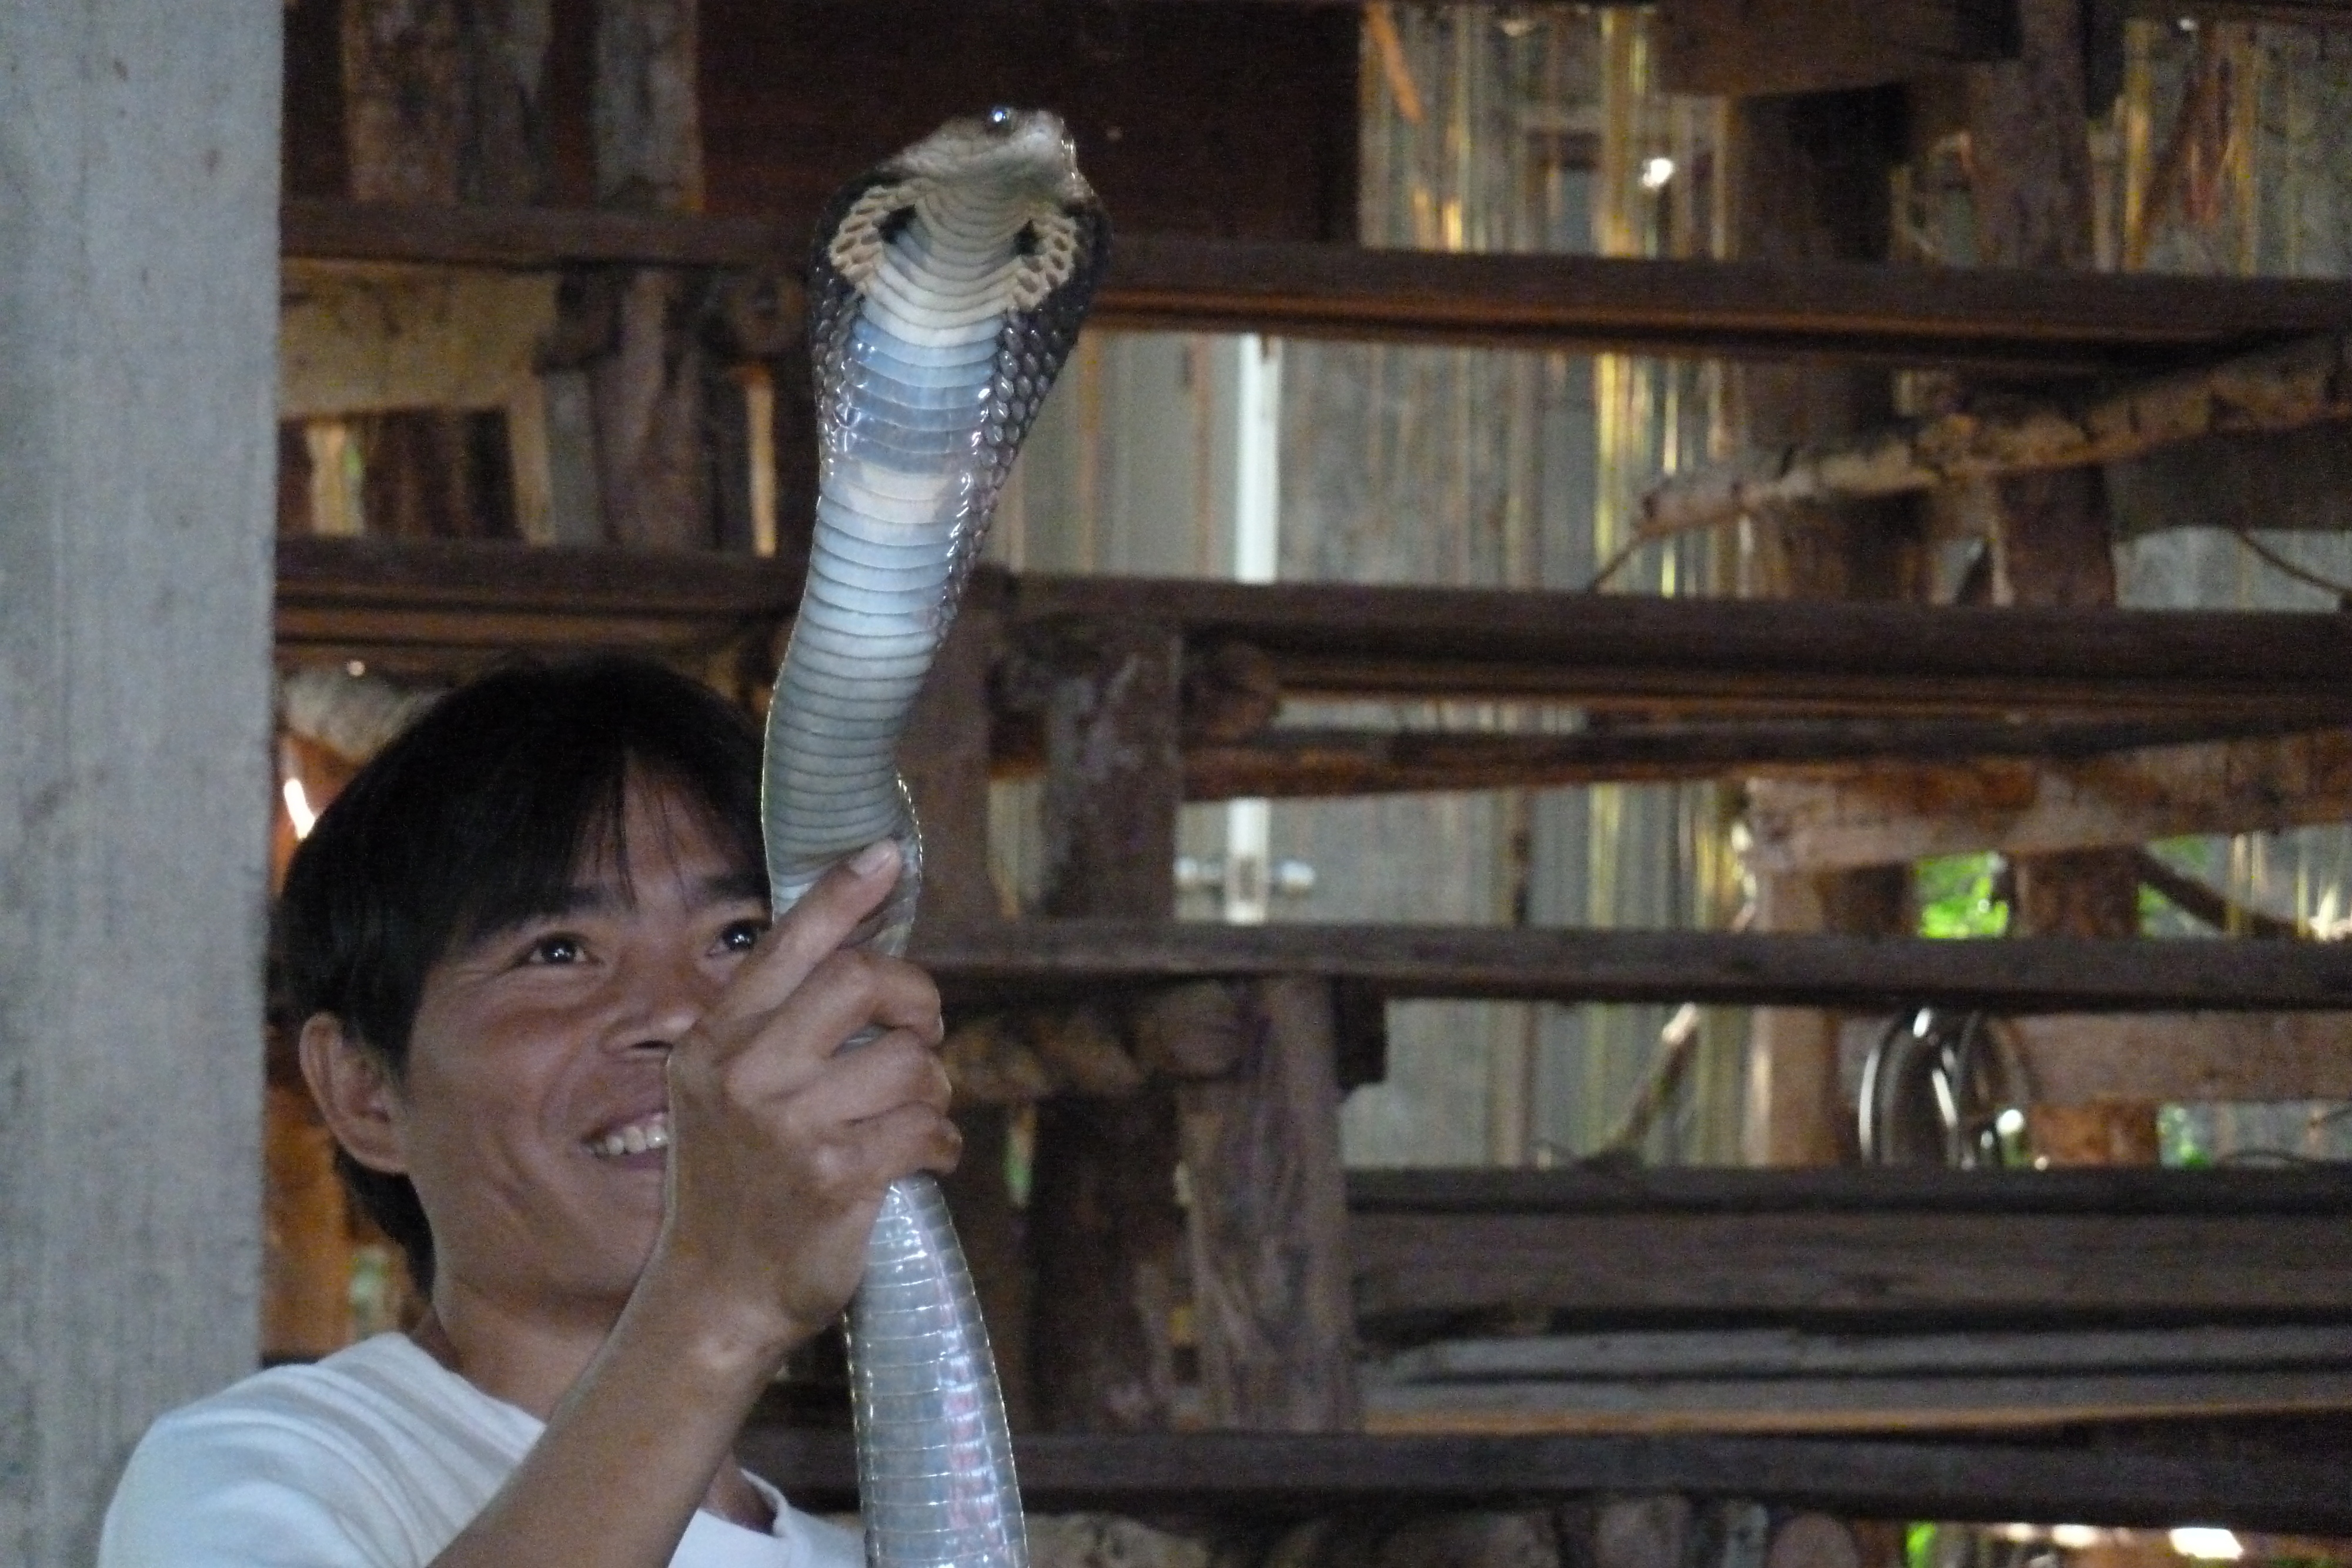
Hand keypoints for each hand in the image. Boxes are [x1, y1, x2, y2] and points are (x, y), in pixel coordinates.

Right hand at [649, 842, 956, 1365]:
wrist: (715, 1300)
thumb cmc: (734, 1190)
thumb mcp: (720, 1096)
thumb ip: (773, 1028)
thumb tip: (860, 957)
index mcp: (715, 1043)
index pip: (787, 945)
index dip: (842, 894)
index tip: (885, 853)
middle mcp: (746, 1074)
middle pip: (862, 981)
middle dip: (915, 999)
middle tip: (921, 1030)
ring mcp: (790, 1126)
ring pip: (910, 1062)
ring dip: (932, 1088)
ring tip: (913, 1116)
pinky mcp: (838, 1177)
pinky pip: (927, 1128)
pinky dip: (942, 1143)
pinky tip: (925, 1159)